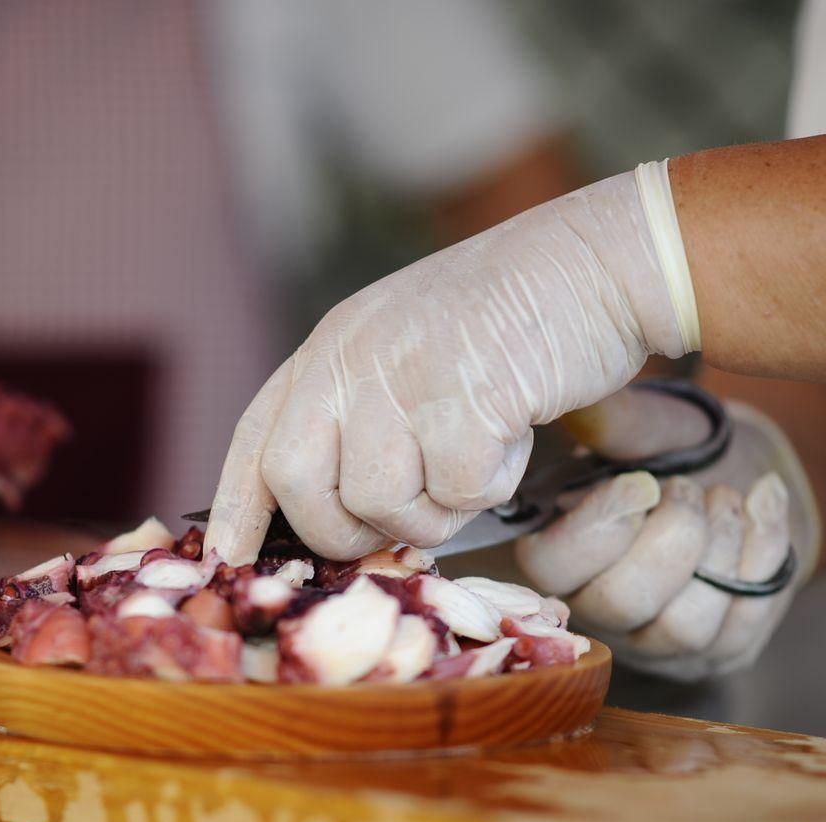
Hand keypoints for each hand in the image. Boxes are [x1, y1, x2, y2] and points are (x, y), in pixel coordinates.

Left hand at [204, 166, 696, 563]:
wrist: (596, 263)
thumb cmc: (513, 321)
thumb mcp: (408, 352)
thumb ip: (363, 415)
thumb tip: (341, 517)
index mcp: (333, 346)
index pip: (257, 433)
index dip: (237, 502)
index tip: (228, 554)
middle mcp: (352, 357)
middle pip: (296, 481)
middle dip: (341, 529)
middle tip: (399, 524)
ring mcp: (402, 374)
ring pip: (376, 501)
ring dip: (432, 512)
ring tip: (475, 463)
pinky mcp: (464, 398)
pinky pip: (454, 494)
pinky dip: (489, 488)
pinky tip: (512, 439)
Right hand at [516, 387, 818, 680]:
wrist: (739, 473)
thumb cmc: (676, 453)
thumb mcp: (647, 431)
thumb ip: (617, 425)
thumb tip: (586, 405)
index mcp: (561, 554)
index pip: (549, 567)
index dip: (597, 528)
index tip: (643, 483)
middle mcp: (600, 610)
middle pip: (621, 602)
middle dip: (672, 537)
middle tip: (691, 490)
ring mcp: (660, 641)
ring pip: (685, 627)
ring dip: (720, 549)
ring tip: (725, 499)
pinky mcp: (719, 650)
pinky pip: (745, 621)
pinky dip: (765, 551)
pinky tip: (764, 503)